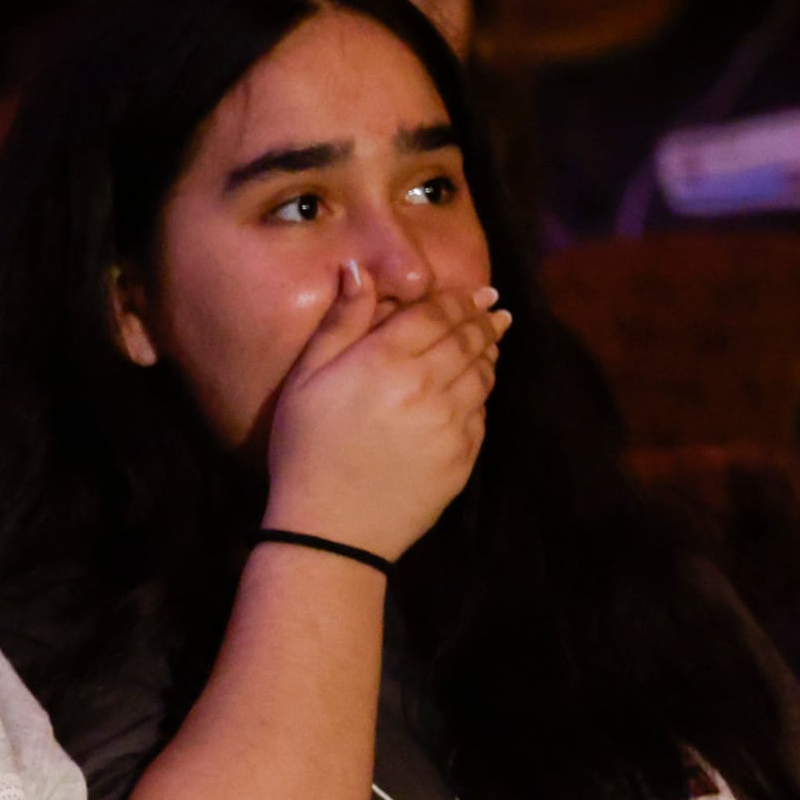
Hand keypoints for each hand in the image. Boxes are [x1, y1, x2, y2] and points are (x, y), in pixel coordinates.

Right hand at [259, 265, 506, 563]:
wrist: (328, 530)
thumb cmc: (305, 450)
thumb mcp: (306, 380)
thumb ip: (341, 322)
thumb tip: (358, 269)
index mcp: (384, 361)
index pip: (435, 314)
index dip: (458, 299)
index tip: (477, 292)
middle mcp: (425, 386)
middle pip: (466, 339)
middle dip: (482, 320)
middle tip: (494, 308)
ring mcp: (449, 423)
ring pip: (481, 374)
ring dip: (489, 352)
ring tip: (492, 340)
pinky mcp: (462, 457)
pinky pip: (481, 414)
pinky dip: (482, 393)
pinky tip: (478, 387)